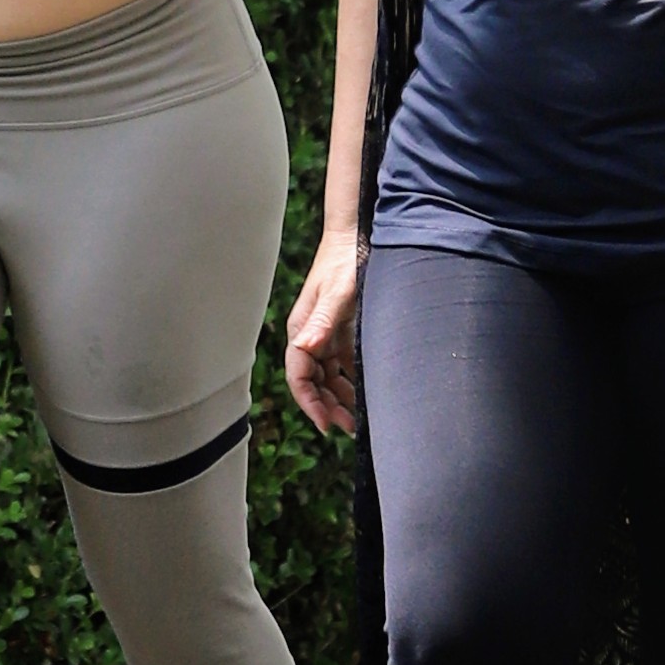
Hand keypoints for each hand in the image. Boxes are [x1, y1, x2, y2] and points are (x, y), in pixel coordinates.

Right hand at [284, 233, 359, 434]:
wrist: (356, 237)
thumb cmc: (346, 260)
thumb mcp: (339, 292)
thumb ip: (323, 320)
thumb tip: (306, 347)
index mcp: (303, 330)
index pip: (298, 376)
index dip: (309, 403)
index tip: (326, 424)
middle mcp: (310, 336)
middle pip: (312, 382)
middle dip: (327, 408)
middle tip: (351, 427)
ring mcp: (324, 335)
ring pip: (327, 378)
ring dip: (339, 399)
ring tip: (359, 419)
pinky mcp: (339, 333)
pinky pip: (341, 367)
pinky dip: (350, 383)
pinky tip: (365, 394)